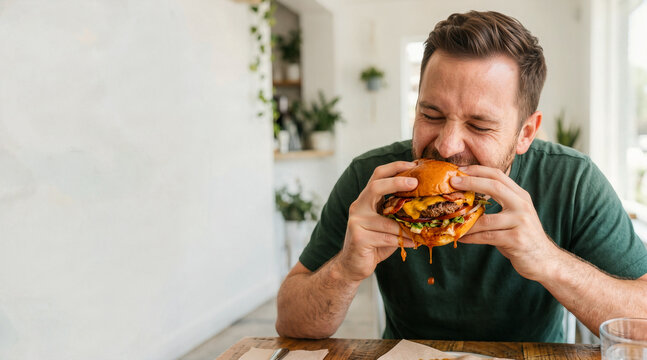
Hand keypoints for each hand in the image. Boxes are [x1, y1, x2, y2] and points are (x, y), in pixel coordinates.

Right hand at [336, 161, 417, 281]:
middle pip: (375, 187)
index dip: (395, 167)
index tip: (414, 165)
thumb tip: (426, 202)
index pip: (377, 175)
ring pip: (387, 220)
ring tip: (423, 228)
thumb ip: (397, 212)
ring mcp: (356, 222)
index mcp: (366, 199)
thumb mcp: (386, 223)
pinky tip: (414, 243)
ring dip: (407, 226)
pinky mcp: (359, 238)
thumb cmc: (374, 242)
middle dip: (397, 183)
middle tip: (416, 183)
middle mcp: (359, 207)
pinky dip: (403, 240)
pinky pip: (387, 237)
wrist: (352, 265)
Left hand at [449, 165, 560, 280]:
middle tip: (452, 182)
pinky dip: (470, 237)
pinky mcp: (516, 240)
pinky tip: (460, 237)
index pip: (498, 175)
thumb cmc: (522, 235)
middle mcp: (522, 205)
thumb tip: (468, 194)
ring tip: (450, 220)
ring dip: (465, 220)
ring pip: (486, 219)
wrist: (544, 260)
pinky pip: (487, 237)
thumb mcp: (514, 213)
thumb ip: (499, 202)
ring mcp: (521, 222)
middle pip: (494, 186)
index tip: (459, 170)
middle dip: (471, 182)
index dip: (478, 170)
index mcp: (520, 196)